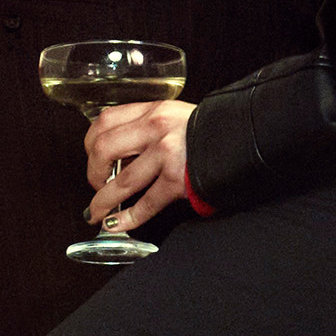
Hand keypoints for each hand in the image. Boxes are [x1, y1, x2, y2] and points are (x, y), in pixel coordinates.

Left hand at [82, 99, 200, 236]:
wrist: (245, 137)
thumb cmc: (212, 131)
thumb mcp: (177, 116)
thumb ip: (150, 128)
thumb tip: (123, 154)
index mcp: (154, 110)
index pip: (105, 120)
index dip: (90, 143)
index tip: (92, 158)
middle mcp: (157, 128)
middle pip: (104, 149)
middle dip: (93, 173)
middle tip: (96, 186)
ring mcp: (167, 154)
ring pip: (122, 181)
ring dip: (102, 201)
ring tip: (96, 213)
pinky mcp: (178, 179)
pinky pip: (146, 202)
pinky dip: (128, 218)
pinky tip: (118, 225)